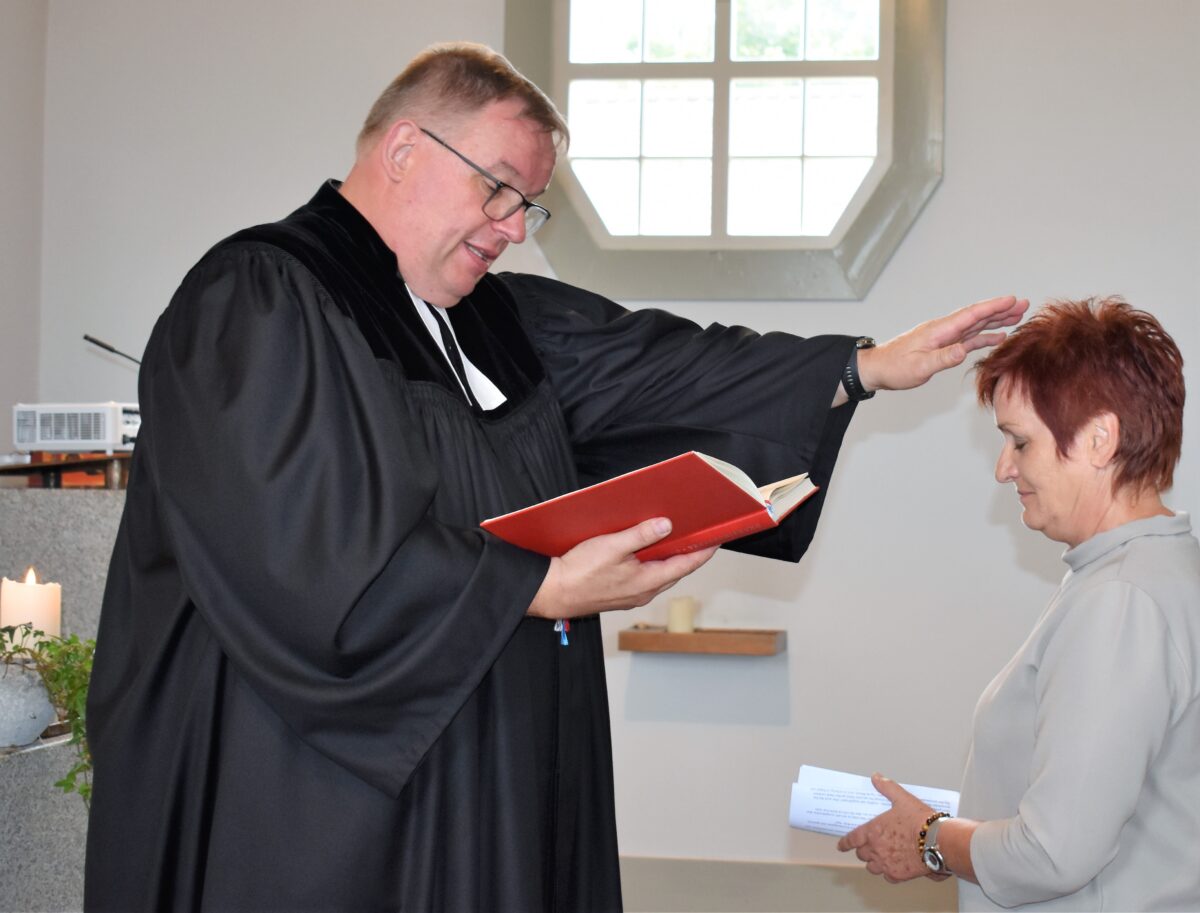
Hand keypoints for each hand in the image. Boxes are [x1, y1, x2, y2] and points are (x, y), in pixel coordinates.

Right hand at [527, 518, 717, 618]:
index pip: (685, 565)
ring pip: (659, 575)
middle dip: (687, 554)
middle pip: (674, 571)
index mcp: (647, 581)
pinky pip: (644, 578)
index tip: (717, 540)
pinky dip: (651, 564)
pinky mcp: (620, 595)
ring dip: (667, 559)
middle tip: (698, 535)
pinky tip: (644, 552)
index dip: (703, 552)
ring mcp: (632, 596)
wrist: (553, 593)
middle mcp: (643, 592)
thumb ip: (641, 535)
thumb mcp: (612, 546)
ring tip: (673, 539)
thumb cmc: (579, 572)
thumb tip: (667, 525)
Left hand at [836, 774, 940, 882]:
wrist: (938, 841)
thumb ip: (887, 788)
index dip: (845, 843)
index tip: (841, 846)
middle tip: (867, 848)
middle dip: (863, 851)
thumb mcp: (903, 799)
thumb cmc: (920, 820)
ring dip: (873, 863)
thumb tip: (876, 777)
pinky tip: (892, 868)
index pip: (852, 839)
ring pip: (872, 867)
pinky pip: (888, 877)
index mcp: (873, 831)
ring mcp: (886, 863)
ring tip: (878, 859)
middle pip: (862, 854)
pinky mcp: (898, 875)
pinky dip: (888, 874)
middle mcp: (876, 849)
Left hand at [856, 295, 1028, 394]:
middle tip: (1024, 304)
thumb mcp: (919, 367)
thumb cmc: (894, 368)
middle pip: (977, 316)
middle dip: (1001, 309)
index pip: (970, 315)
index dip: (992, 307)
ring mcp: (944, 337)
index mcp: (939, 330)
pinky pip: (968, 338)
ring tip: (1018, 316)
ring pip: (975, 326)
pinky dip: (984, 336)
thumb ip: (942, 359)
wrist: (877, 369)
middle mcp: (943, 330)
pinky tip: (998, 337)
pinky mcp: (942, 346)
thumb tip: (963, 351)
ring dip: (996, 320)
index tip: (1013, 299)